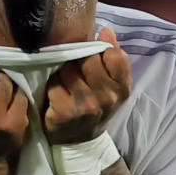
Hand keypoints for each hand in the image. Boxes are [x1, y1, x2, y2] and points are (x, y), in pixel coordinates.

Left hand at [42, 26, 130, 145]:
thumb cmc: (97, 107)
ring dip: (64, 73)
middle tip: (78, 73)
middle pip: (88, 59)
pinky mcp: (64, 111)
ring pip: (68, 69)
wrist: (81, 143)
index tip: (96, 59)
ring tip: (68, 85)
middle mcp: (106, 98)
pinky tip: (58, 95)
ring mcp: (85, 105)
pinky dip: (53, 86)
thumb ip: (114, 59)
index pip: (114, 55)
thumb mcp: (113, 87)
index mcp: (122, 89)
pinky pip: (54, 83)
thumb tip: (106, 31)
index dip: (102, 51)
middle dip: (80, 61)